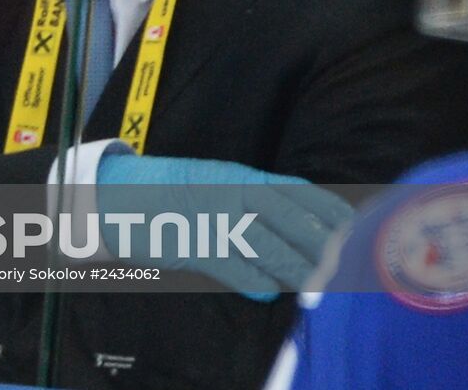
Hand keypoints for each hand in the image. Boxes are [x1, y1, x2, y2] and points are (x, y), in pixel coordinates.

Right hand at [96, 154, 352, 299]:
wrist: (113, 194)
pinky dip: (255, 281)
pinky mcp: (194, 245)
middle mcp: (231, 193)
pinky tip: (267, 291)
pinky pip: (235, 267)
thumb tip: (293, 219)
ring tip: (313, 287)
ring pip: (269, 247)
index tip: (354, 229)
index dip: (329, 211)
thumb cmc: (165, 191)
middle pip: (291, 221)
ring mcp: (213, 218)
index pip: (297, 191)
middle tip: (342, 269)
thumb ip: (250, 196)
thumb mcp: (212, 180)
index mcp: (239, 176)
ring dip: (295, 270)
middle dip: (321, 247)